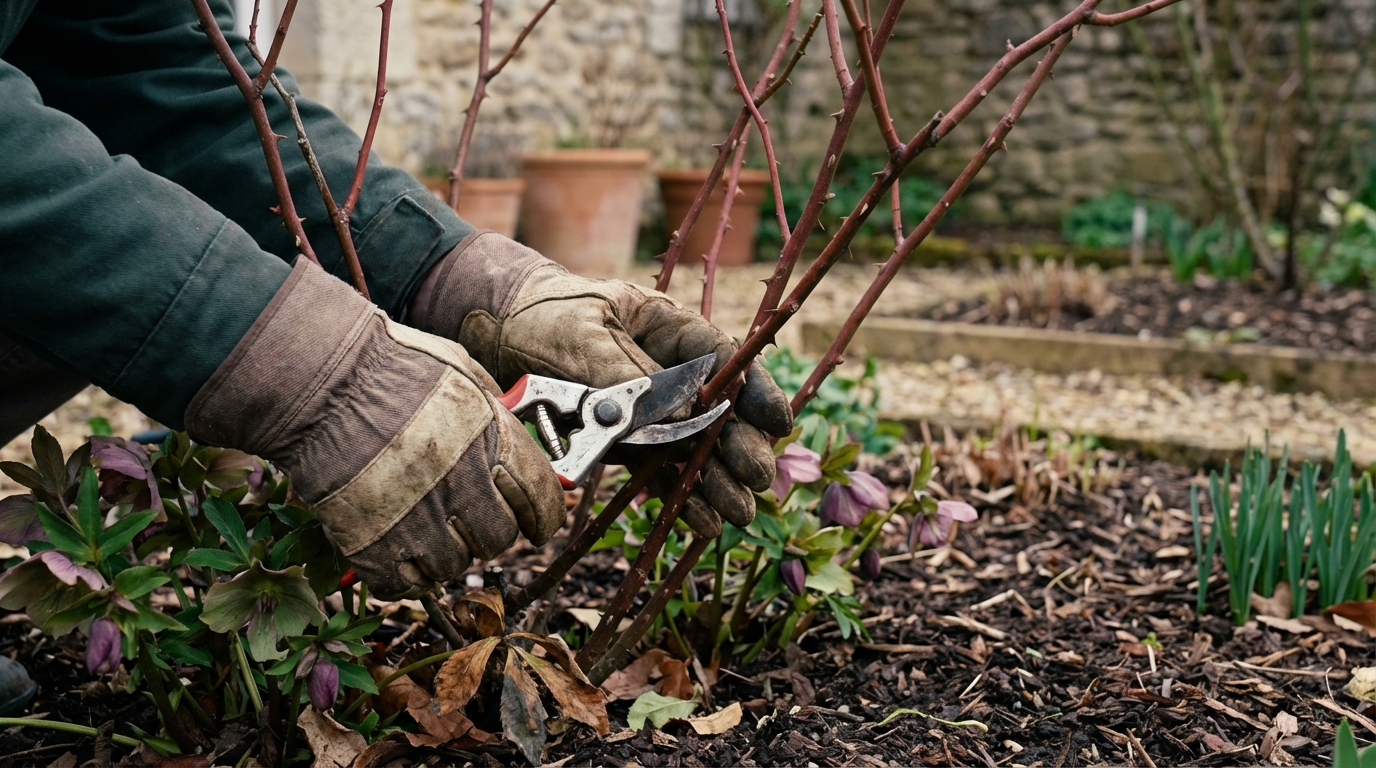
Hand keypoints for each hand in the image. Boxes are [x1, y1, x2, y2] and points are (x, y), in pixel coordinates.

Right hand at [187, 259, 564, 598]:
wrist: (315, 378)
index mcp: (491, 441)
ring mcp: (416, 519)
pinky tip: (397, 548)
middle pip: (497, 540)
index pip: (542, 502)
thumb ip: (494, 409)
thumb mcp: (461, 370)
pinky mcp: (371, 545)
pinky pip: (404, 585)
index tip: (535, 524)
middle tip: (468, 517)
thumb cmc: (388, 363)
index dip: (542, 517)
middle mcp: (461, 485)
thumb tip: (518, 436)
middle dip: (488, 532)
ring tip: (426, 526)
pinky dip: (405, 574)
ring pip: (453, 566)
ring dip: (445, 552)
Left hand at [412, 232, 793, 529]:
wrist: (490, 337)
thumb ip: (624, 371)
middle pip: (716, 413)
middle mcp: (669, 374)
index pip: (725, 361)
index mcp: (668, 330)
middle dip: (739, 446)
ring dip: (715, 482)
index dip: (755, 392)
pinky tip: (701, 521)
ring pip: (692, 451)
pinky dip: (678, 497)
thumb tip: (676, 411)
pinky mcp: (625, 446)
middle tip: (755, 477)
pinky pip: (658, 473)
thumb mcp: (579, 335)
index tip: (777, 423)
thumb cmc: (539, 318)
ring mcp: (649, 413)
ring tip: (737, 512)